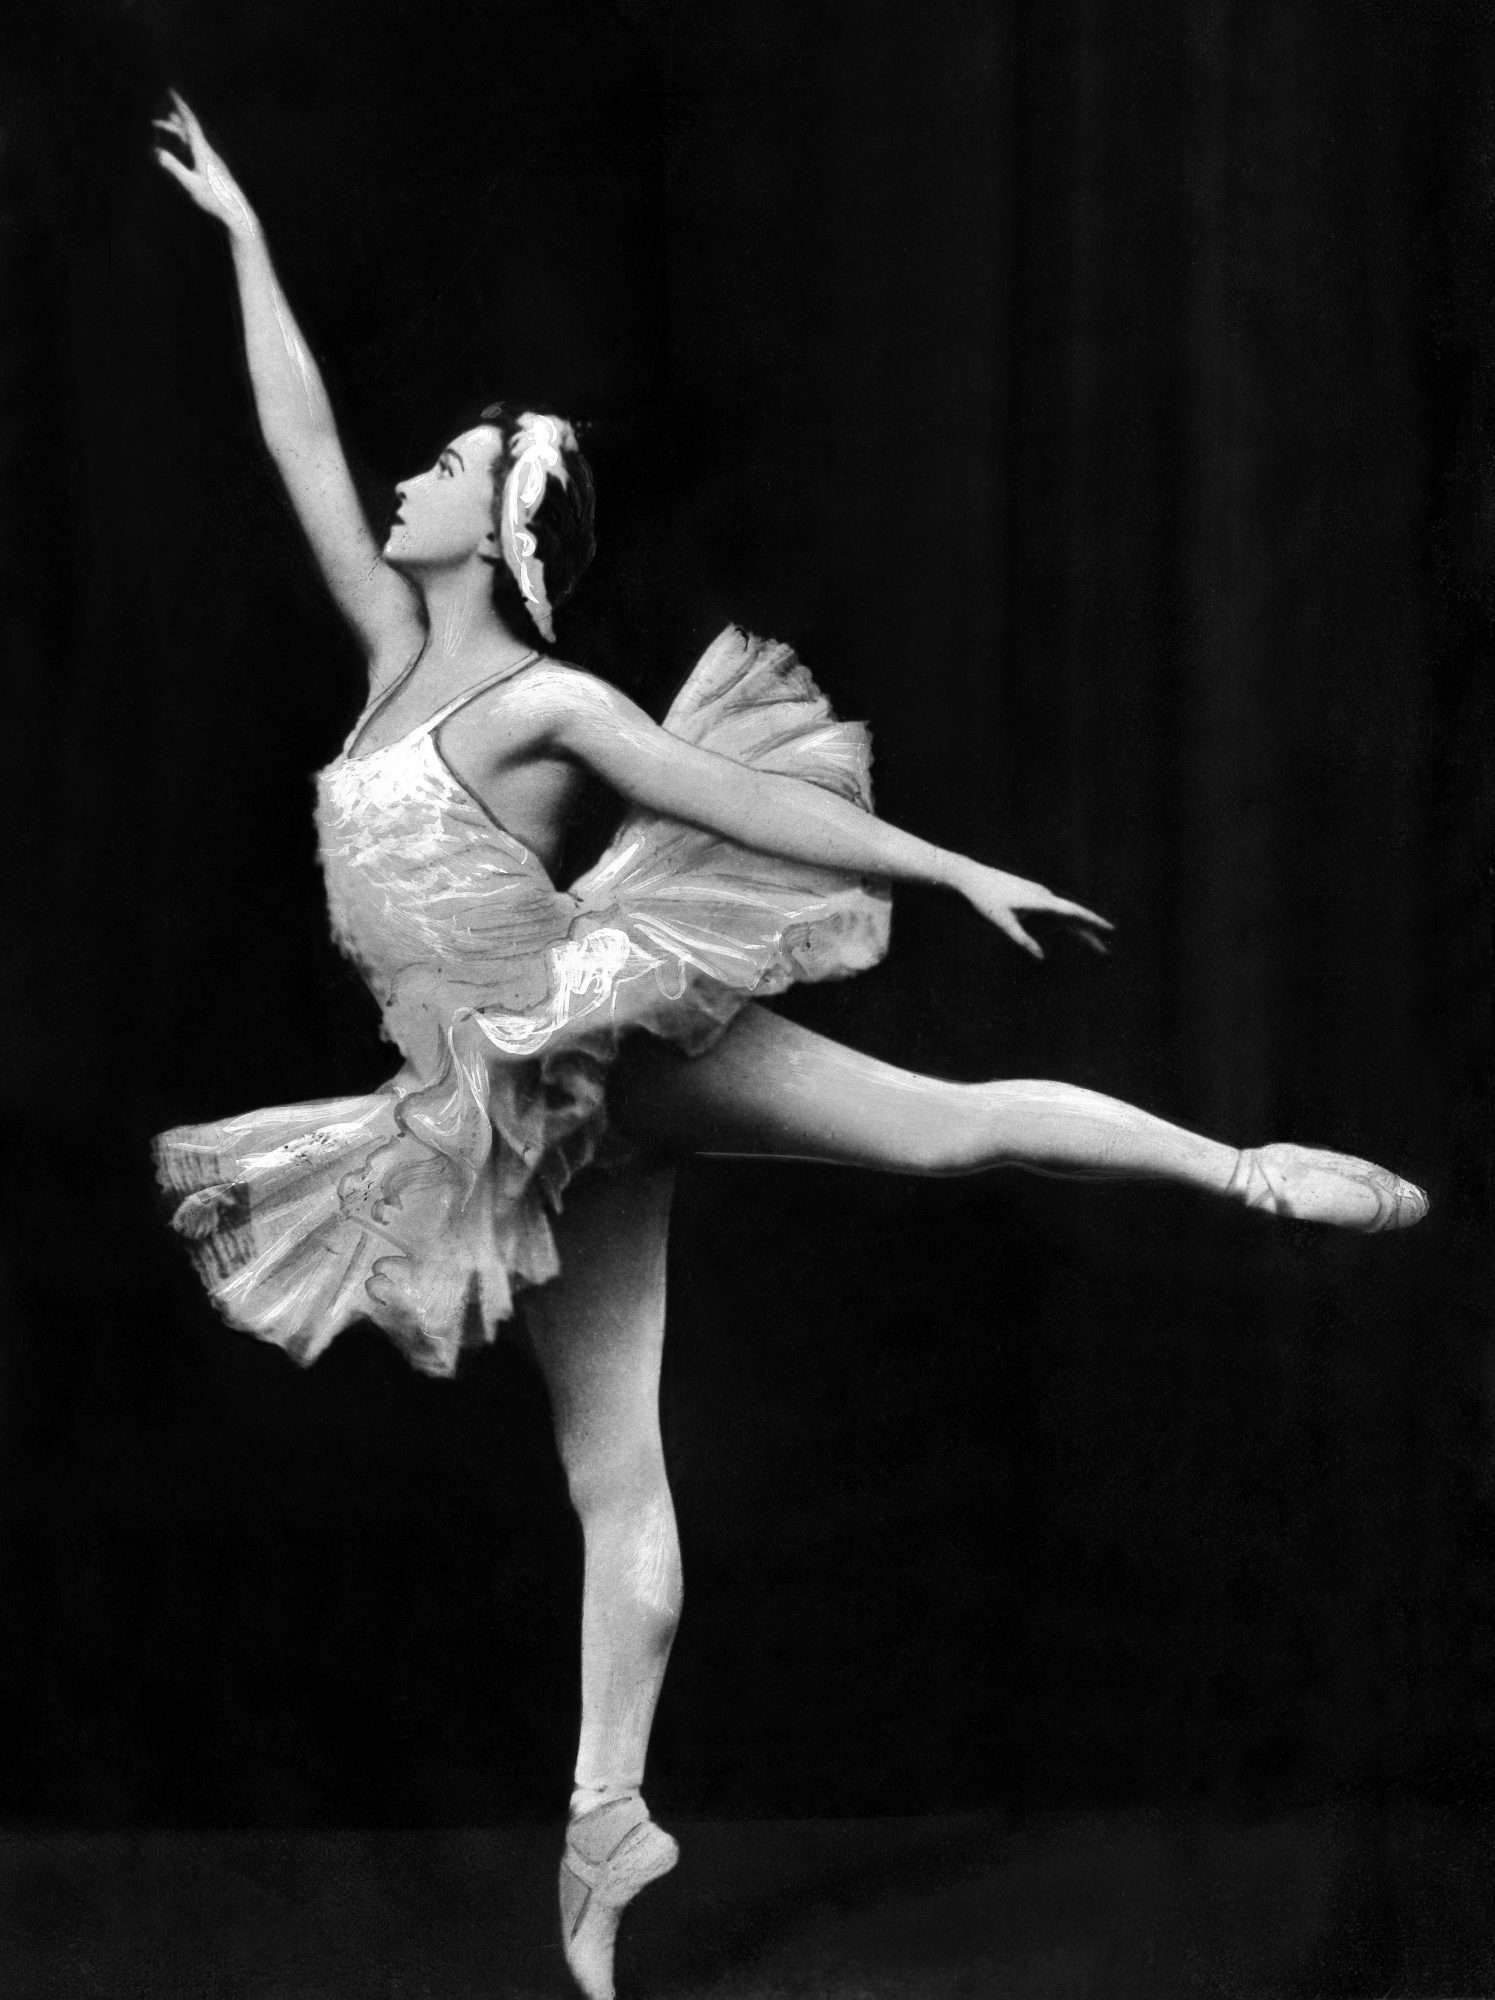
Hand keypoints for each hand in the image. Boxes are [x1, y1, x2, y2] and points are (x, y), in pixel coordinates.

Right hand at [153, 92, 259, 238]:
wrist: (236, 214)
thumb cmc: (215, 201)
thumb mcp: (191, 185)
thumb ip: (174, 168)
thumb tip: (156, 152)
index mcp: (203, 151)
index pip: (190, 122)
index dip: (180, 106)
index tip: (172, 90)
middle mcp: (208, 152)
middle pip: (188, 131)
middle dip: (171, 123)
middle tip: (153, 122)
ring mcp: (211, 160)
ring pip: (191, 140)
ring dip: (176, 133)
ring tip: (161, 129)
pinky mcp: (213, 169)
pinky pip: (194, 150)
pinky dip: (182, 145)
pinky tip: (178, 148)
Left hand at [951, 858, 1112, 960]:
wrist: (969, 878)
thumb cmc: (984, 901)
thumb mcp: (1003, 923)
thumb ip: (1023, 941)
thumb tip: (1042, 958)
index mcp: (1042, 901)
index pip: (1074, 913)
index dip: (1094, 923)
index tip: (1111, 930)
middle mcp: (1044, 896)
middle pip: (1074, 918)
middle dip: (1091, 935)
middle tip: (1106, 952)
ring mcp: (1037, 895)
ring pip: (1063, 917)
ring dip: (1077, 932)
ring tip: (1090, 947)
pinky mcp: (1029, 895)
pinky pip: (1051, 914)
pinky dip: (1060, 926)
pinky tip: (1059, 933)